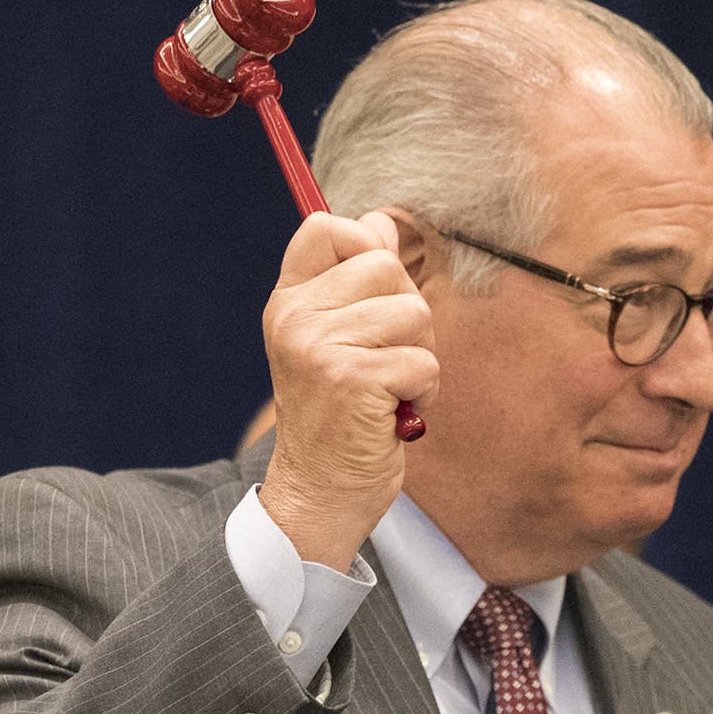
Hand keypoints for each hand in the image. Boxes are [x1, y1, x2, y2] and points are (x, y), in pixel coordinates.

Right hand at [258, 211, 438, 569]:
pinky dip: (423, 391)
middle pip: (385, 265)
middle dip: (406, 312)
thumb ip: (357, 282)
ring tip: (390, 388)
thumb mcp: (335, 339)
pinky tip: (395, 412)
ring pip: (414, 312)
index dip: (366, 243)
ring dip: (419, 356)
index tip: (376, 289)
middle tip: (385, 356)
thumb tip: (382, 222)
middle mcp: (296, 318)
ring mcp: (320, 347)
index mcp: (288, 302)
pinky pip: (423, 360)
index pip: (324, 227)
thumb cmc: (339, 414)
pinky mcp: (353, 380)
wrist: (319, 491)